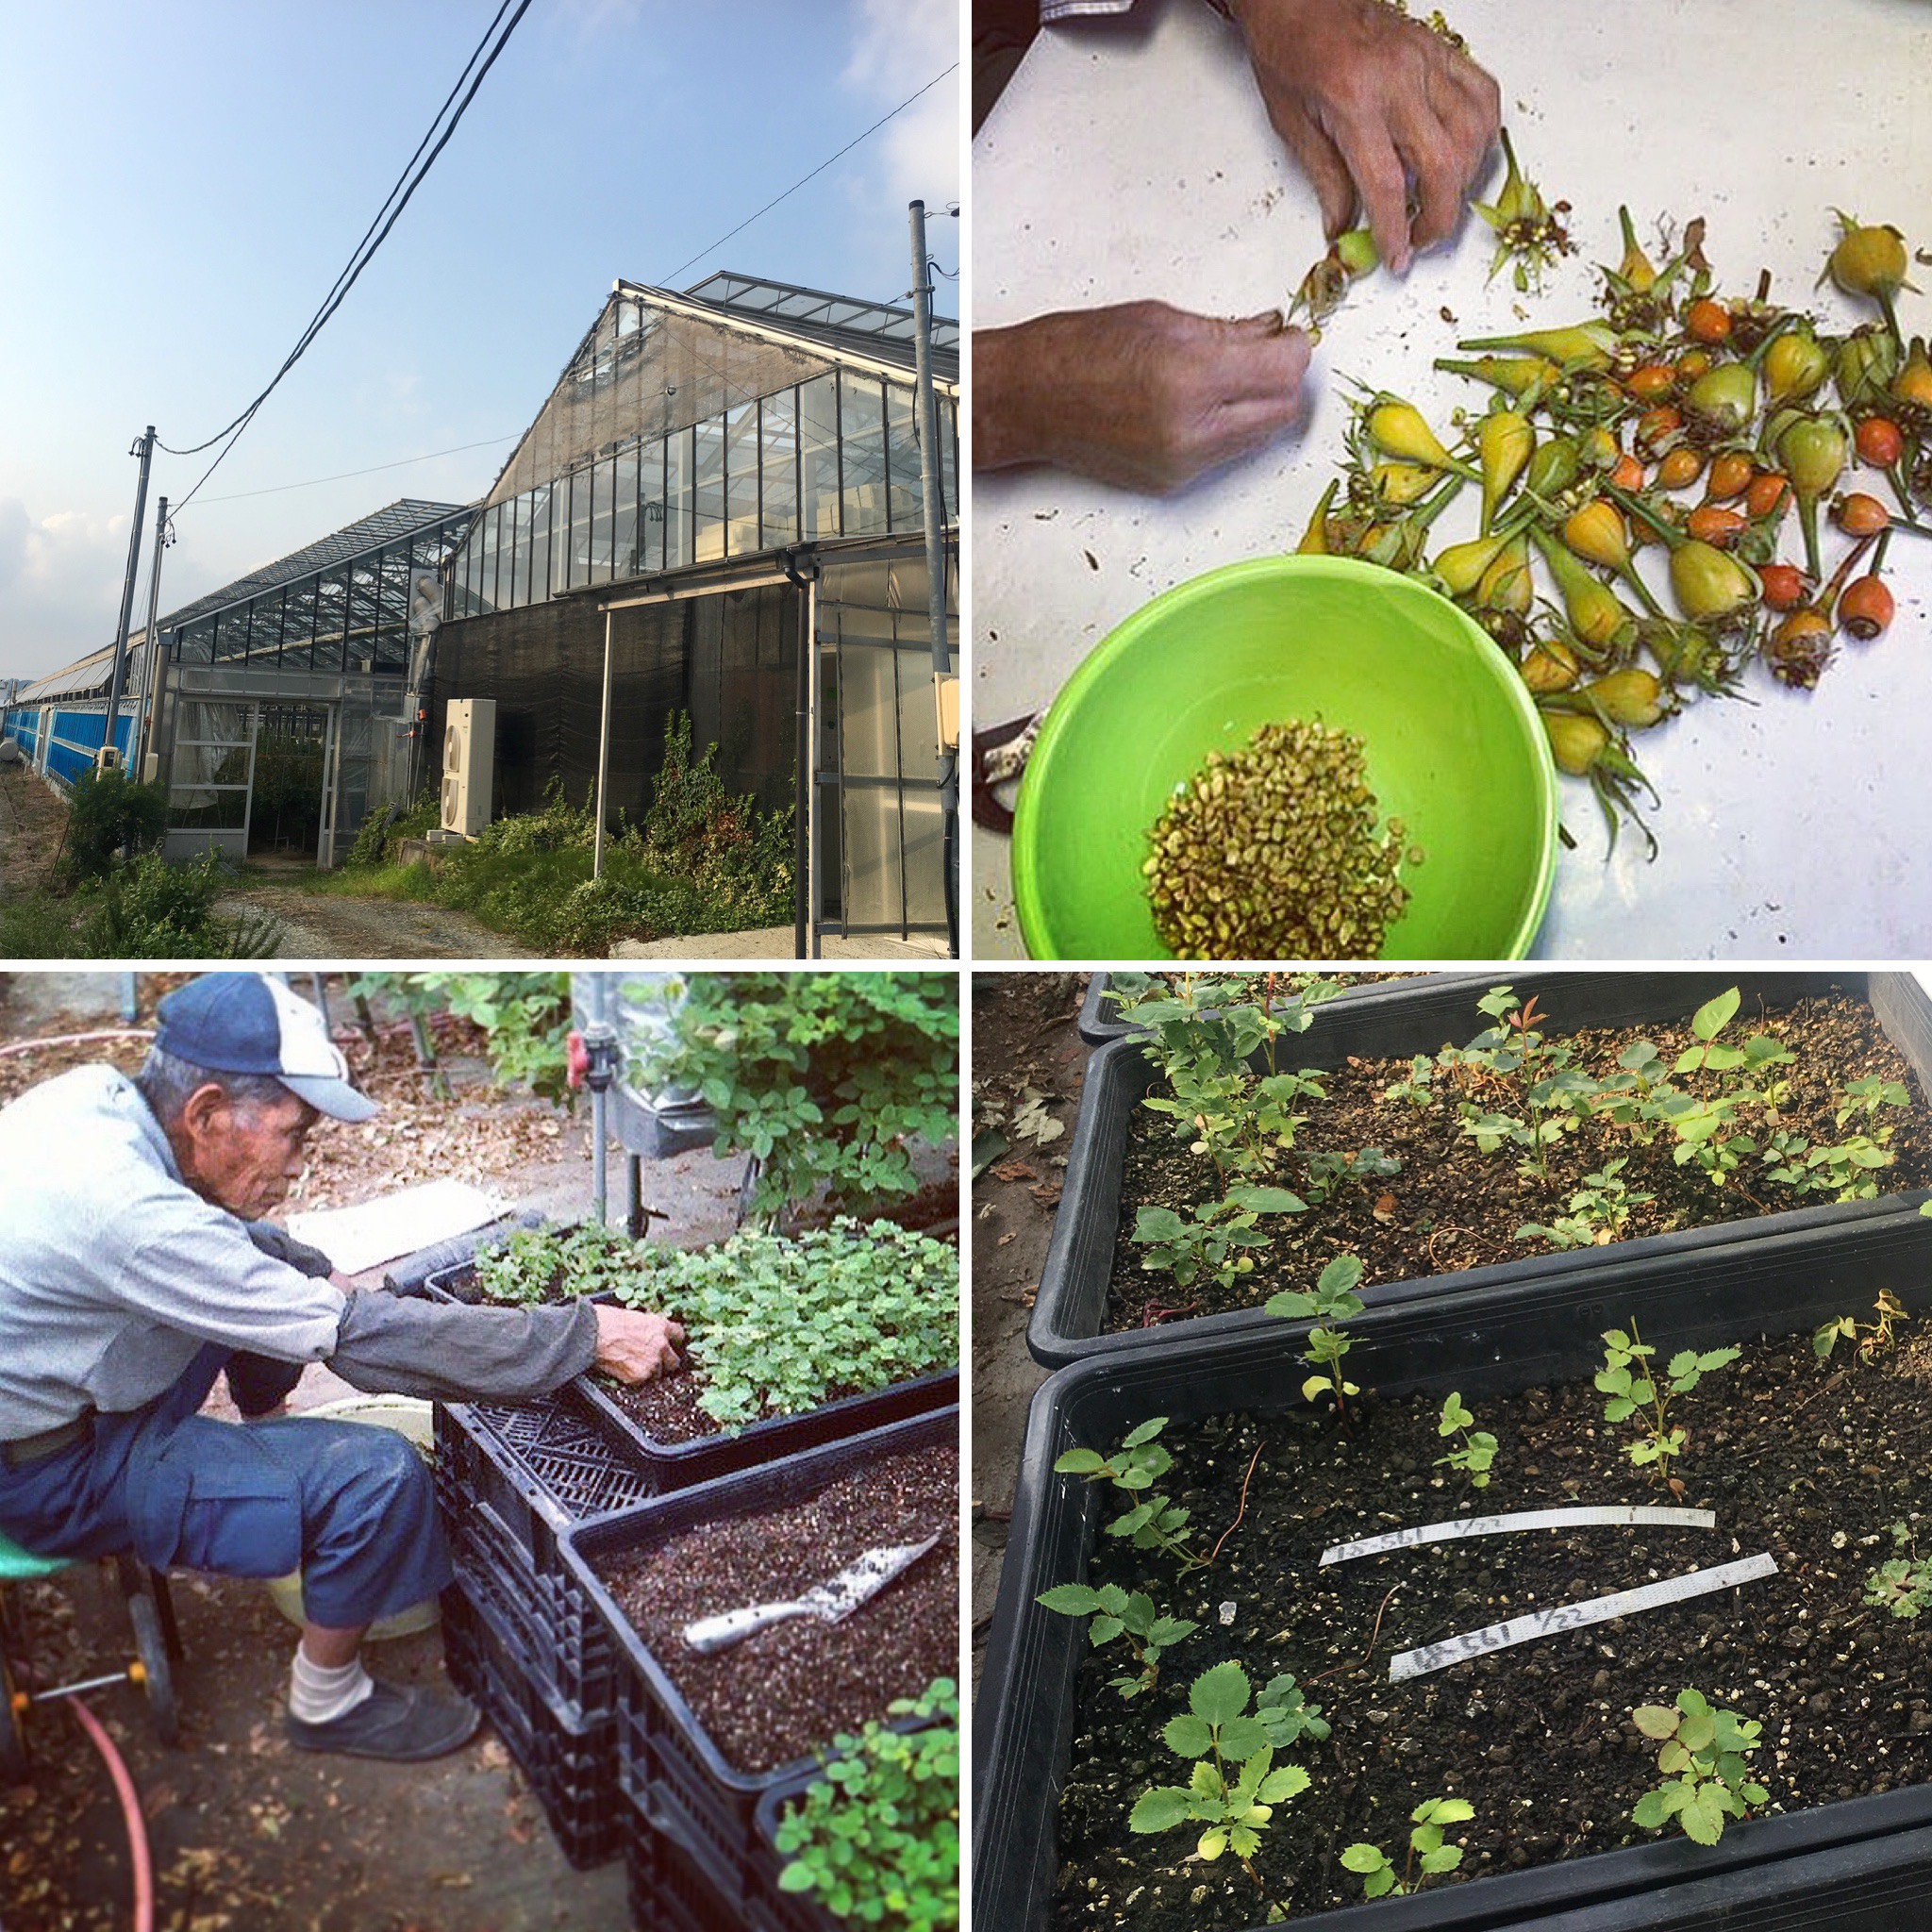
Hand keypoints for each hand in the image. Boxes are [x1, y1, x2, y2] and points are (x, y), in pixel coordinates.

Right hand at [592, 1305, 685, 1383]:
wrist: (592, 1334)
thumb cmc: (607, 1321)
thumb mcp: (634, 1317)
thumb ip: (649, 1328)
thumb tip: (650, 1335)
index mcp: (660, 1326)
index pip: (679, 1335)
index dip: (673, 1341)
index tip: (669, 1344)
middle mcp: (661, 1345)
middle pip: (674, 1361)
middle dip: (665, 1362)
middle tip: (653, 1361)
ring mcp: (652, 1363)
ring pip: (658, 1374)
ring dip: (649, 1372)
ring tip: (632, 1365)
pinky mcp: (639, 1377)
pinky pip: (642, 1382)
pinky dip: (634, 1378)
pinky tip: (623, 1369)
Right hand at [974, 302, 1310, 493]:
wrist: (1031, 400)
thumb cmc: (1082, 349)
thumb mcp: (1162, 320)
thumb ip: (1227, 332)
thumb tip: (1273, 333)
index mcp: (1190, 377)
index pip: (1284, 371)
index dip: (1295, 350)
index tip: (1287, 337)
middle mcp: (1192, 430)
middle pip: (1283, 411)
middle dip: (1283, 381)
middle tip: (1266, 356)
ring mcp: (1183, 464)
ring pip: (1259, 437)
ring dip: (1258, 407)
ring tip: (1228, 379)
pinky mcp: (1172, 483)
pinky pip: (1225, 456)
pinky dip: (1227, 429)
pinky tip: (1198, 406)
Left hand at [1227, 0, 1499, 272]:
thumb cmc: (1291, 54)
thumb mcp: (1294, 128)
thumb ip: (1326, 181)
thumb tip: (1342, 229)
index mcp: (1354, 102)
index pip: (1387, 184)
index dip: (1396, 231)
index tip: (1397, 258)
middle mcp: (1398, 80)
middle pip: (1443, 165)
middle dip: (1439, 217)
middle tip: (1421, 240)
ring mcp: (1427, 62)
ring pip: (1474, 133)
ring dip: (1463, 180)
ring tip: (1438, 200)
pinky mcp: (1441, 50)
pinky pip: (1483, 95)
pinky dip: (1483, 134)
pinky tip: (1463, 155)